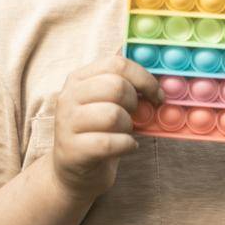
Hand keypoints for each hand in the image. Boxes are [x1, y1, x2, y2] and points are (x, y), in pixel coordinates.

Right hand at [50, 55, 163, 198]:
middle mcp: (68, 97)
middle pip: (117, 87)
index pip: (116, 63)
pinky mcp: (72, 150)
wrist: (74, 172)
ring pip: (114, 115)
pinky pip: (110, 143)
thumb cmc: (99, 131)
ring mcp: (67, 124)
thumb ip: (123, 78)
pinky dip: (127, 145)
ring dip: (130, 126)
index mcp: (79, 78)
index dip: (144, 78)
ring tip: (125, 132)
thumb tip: (149, 52)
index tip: (157, 94)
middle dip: (136, 103)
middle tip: (136, 116)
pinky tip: (127, 146)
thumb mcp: (107, 100)